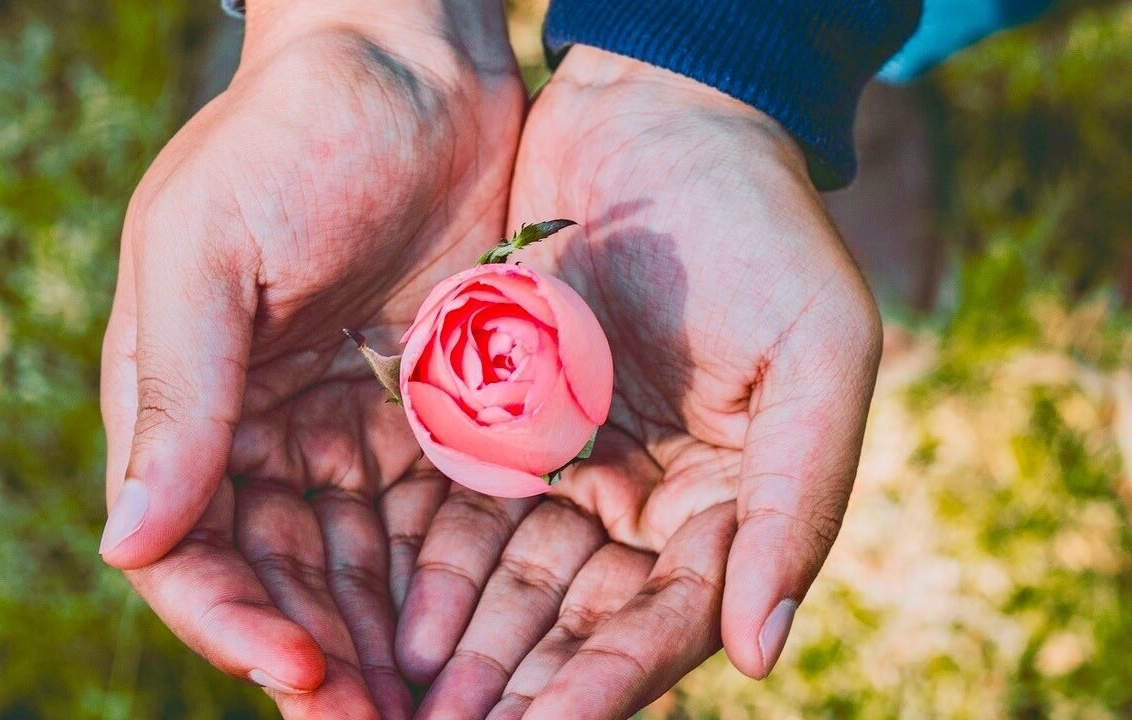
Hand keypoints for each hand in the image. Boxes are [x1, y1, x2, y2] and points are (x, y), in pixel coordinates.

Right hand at [98, 2, 521, 716]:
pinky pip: (429, 519)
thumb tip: (127, 545)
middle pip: (281, 581)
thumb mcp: (210, 251)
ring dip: (387, 645)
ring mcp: (346, 429)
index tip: (300, 671)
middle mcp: (260, 434)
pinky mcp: (429, 415)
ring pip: (358, 570)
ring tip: (438, 711)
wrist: (410, 63)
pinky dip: (444, 581)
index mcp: (184, 404)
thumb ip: (174, 396)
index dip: (233, 621)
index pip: (189, 549)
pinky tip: (482, 632)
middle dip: (323, 661)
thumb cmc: (291, 137)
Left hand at [399, 46, 882, 718]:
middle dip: (519, 685)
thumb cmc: (758, 223)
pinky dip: (435, 572)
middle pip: (582, 622)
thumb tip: (758, 652)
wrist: (656, 112)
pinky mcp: (508, 422)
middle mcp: (652, 500)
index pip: (668, 619)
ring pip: (516, 584)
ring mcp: (576, 464)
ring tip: (407, 704)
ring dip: (468, 650)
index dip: (607, 683)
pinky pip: (467, 514)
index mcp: (733, 498)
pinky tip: (395, 623)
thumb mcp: (815, 355)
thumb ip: (798, 502)